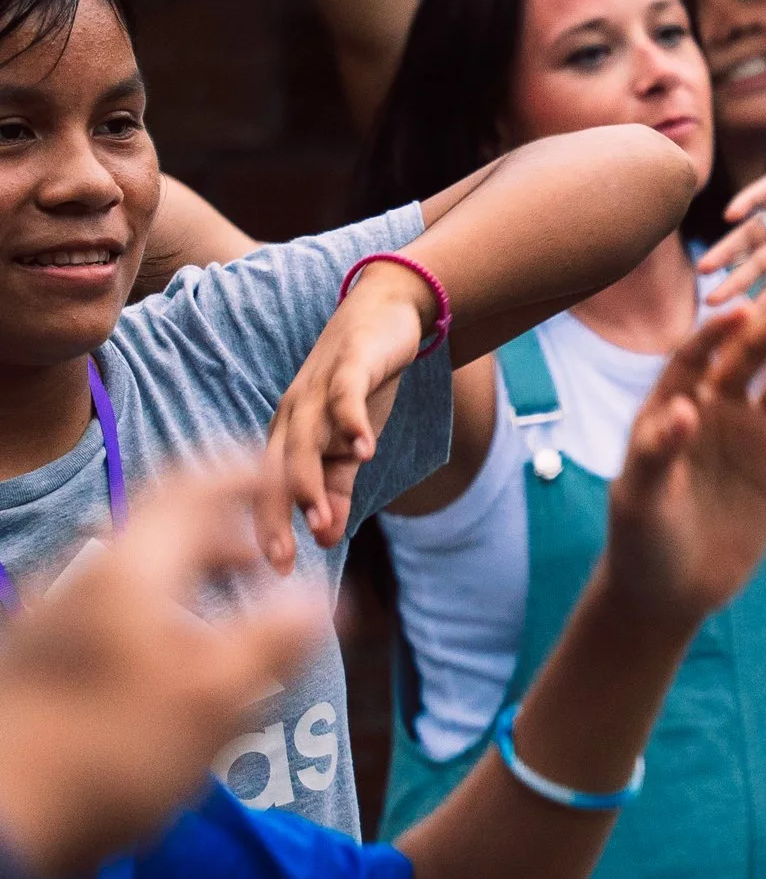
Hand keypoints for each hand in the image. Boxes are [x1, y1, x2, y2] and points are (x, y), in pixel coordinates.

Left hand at [0, 463, 325, 878]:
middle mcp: (81, 578)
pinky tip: (171, 666)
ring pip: (134, 575)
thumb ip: (277, 637)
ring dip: (189, 581)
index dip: (244, 474)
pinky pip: (109, 610)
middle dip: (223, 538)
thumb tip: (325, 595)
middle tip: (267, 563)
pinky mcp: (33, 658)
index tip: (284, 475)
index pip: (193, 488)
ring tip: (228, 620)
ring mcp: (48, 618)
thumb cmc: (115, 752)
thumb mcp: (219, 698)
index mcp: (131, 571)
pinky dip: (156, 612)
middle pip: (160, 530)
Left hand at [259, 258, 439, 569]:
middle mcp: (293, 412)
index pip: (268, 486)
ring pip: (304, 437)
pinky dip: (352, 423)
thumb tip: (326, 536)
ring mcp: (317, 387)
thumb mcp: (350, 441)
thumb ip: (338, 486)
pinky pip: (346, 396)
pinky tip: (367, 452)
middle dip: (274, 515)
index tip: (276, 570)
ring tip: (317, 519)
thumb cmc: (361, 381)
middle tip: (280, 559)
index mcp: (288, 433)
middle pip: (275, 468)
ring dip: (308, 479)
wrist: (384, 309)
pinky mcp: (350, 364)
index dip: (269, 527)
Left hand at [600, 272, 765, 623]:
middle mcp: (719, 406)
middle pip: (755, 354)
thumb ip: (655, 450)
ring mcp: (758, 432)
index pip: (697, 356)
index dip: (717, 333)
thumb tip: (685, 409)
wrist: (672, 589)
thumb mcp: (639, 498)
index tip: (743, 313)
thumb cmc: (641, 539)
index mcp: (674, 402)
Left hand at [697, 124, 765, 306]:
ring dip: (729, 248)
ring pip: (751, 231)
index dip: (762, 305)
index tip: (742, 328)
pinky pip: (763, 192)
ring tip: (706, 266)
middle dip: (736, 282)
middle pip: (758, 263)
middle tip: (711, 302)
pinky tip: (732, 215)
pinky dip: (748, 202)